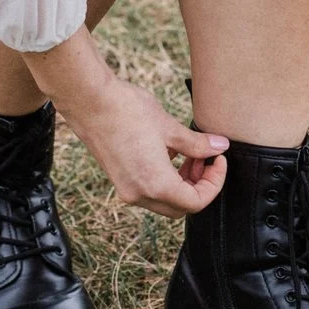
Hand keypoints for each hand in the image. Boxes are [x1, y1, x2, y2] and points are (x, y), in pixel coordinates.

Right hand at [25, 31, 227, 217]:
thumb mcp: (170, 127)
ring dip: (183, 183)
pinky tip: (169, 153)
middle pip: (181, 207)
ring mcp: (126, 189)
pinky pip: (149, 191)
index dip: (214, 183)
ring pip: (164, 201)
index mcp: (155, 184)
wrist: (89, 101)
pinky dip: (165, 179)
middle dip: (199, 185)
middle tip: (207, 159)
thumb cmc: (127, 110)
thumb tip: (220, 147)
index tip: (219, 160)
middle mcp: (139, 194)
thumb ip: (197, 144)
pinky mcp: (118, 179)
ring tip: (191, 154)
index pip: (196, 202)